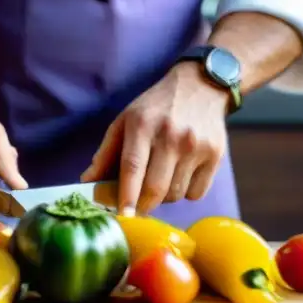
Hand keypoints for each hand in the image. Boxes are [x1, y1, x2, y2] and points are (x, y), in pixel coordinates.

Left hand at [81, 63, 228, 214]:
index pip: (132, 167)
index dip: (126, 195)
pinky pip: (196, 193)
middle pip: (155, 188)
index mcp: (143, 125)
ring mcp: (196, 146)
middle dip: (143, 205)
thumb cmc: (156, 108)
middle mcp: (171, 135)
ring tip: (161, 178)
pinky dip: (186, 192)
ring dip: (164, 197)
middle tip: (137, 206)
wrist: (201, 87)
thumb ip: (106, 153)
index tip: (123, 215)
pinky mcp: (215, 154)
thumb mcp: (126, 121)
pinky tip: (182, 174)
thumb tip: (87, 182)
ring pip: (175, 194)